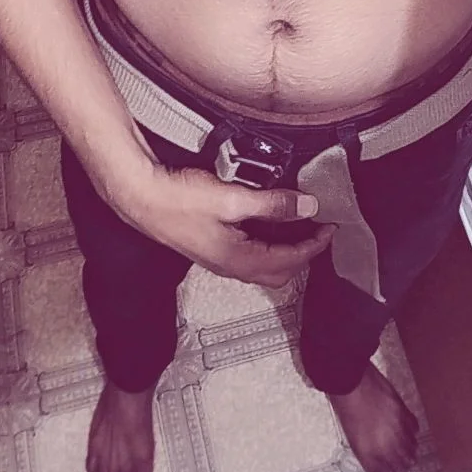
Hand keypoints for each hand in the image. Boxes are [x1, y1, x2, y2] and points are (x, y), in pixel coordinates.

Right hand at [109, 158, 335, 288]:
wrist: (140, 199)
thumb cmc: (180, 200)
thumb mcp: (231, 199)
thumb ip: (272, 204)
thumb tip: (307, 205)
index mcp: (239, 260)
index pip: (290, 260)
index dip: (315, 245)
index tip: (331, 227)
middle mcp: (231, 267)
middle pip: (280, 272)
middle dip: (304, 255)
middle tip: (319, 231)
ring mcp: (220, 259)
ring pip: (265, 265)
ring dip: (287, 250)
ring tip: (301, 225)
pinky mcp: (212, 247)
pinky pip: (251, 253)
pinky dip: (269, 243)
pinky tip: (270, 223)